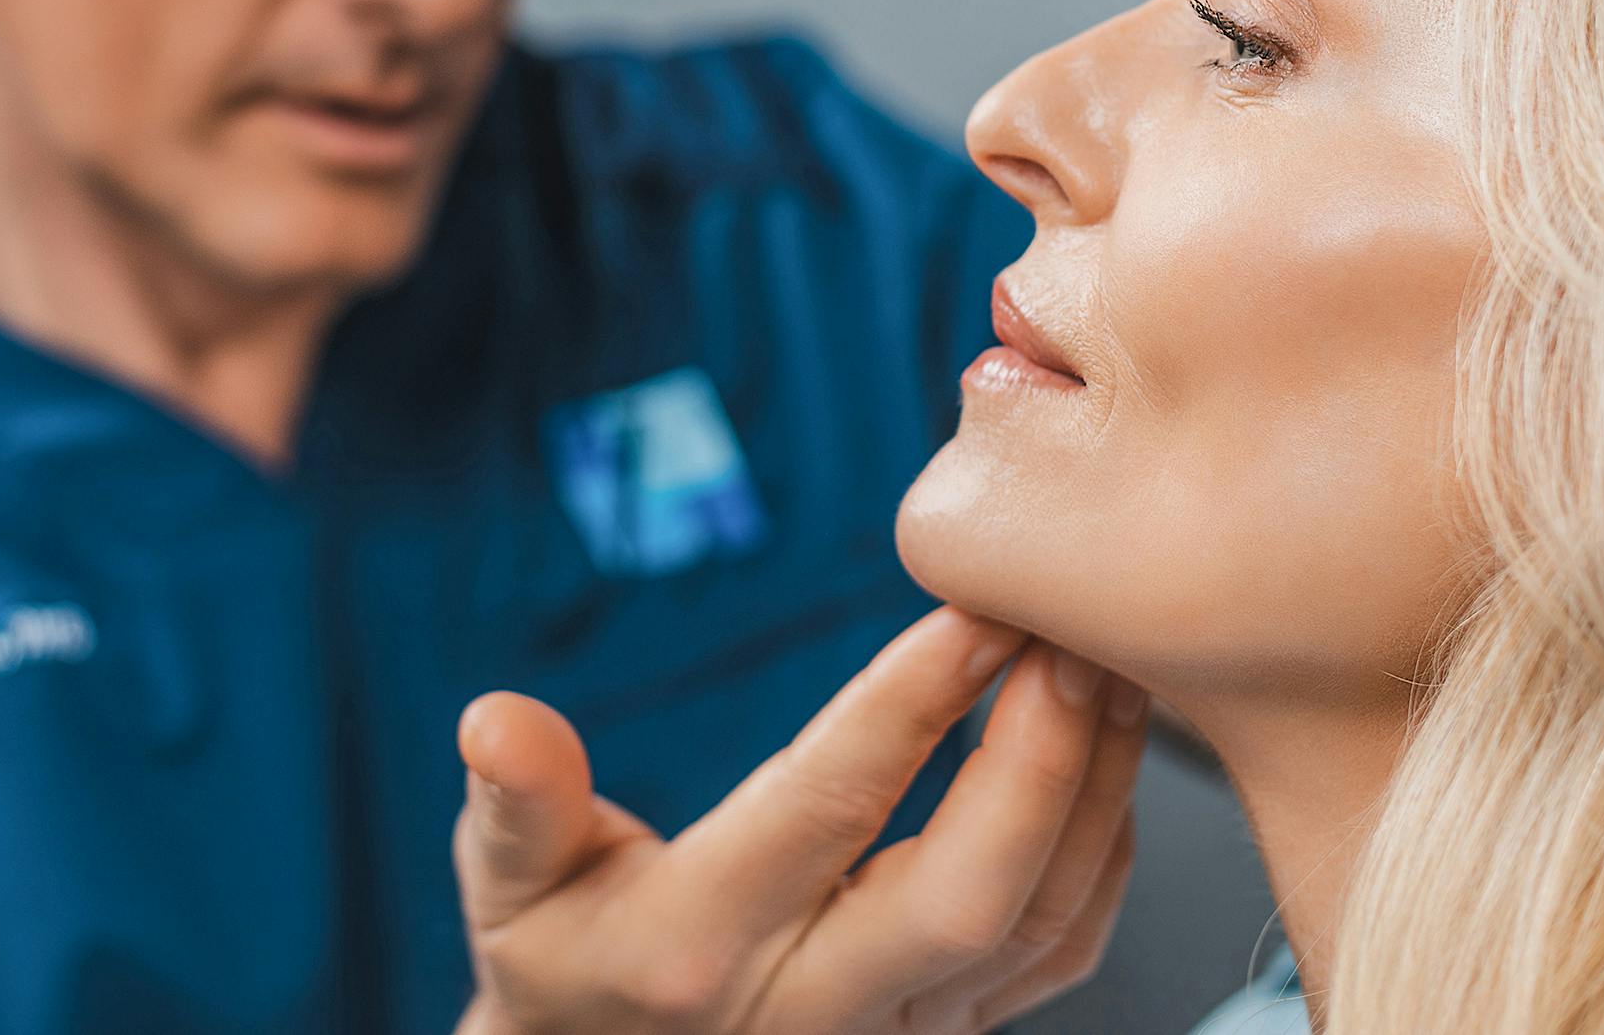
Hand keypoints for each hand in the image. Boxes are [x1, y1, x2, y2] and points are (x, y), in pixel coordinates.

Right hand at [452, 607, 1149, 1034]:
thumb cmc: (562, 972)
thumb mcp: (510, 892)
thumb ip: (517, 805)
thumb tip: (494, 720)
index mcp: (698, 949)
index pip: (825, 808)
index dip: (908, 704)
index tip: (971, 608)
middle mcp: (813, 1012)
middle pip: (968, 895)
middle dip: (1040, 756)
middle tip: (1070, 633)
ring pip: (1037, 928)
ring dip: (1093, 791)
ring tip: (1108, 667)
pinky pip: (1056, 960)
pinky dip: (1100, 859)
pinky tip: (1100, 765)